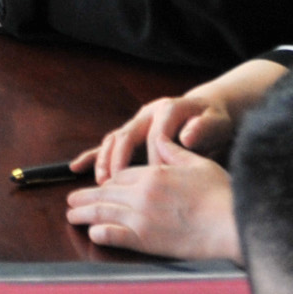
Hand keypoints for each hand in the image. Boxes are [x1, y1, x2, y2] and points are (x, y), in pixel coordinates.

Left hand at [65, 136, 236, 260]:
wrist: (232, 224)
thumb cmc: (221, 194)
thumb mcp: (198, 164)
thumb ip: (174, 152)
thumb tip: (160, 140)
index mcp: (154, 173)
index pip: (121, 175)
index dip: (108, 181)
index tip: (100, 185)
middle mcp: (142, 193)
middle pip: (106, 193)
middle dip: (85, 196)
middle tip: (71, 200)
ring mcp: (142, 218)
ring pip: (104, 212)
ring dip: (84, 213)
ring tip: (71, 215)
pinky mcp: (146, 240)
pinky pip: (116, 235)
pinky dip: (102, 233)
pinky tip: (93, 233)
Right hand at [79, 93, 237, 179]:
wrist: (207, 111)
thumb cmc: (213, 120)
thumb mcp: (216, 122)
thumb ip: (204, 128)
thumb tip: (188, 136)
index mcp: (166, 109)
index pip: (154, 134)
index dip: (153, 157)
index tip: (155, 180)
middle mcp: (147, 114)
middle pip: (126, 135)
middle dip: (118, 160)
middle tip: (115, 184)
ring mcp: (137, 123)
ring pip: (113, 140)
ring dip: (105, 161)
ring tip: (101, 182)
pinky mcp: (132, 134)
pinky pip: (108, 145)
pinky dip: (93, 156)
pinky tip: (76, 168)